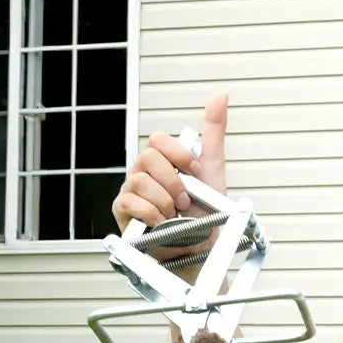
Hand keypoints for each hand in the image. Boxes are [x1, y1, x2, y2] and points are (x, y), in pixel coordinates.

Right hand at [111, 93, 229, 258]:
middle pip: (147, 157)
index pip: (158, 140)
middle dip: (173, 181)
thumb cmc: (204, 209)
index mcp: (162, 161)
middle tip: (185, 199)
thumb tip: (220, 95)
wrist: (199, 247)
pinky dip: (151, 213)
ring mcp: (130, 192)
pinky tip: (162, 221)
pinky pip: (129, 202)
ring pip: (138, 180)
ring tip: (175, 214)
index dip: (178, 154)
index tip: (194, 172)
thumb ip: (213, 132)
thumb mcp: (213, 168)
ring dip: (164, 200)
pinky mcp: (122, 212)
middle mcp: (143, 173)